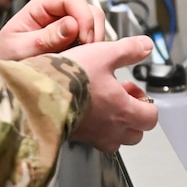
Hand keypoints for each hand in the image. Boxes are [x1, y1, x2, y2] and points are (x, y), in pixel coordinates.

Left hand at [0, 0, 106, 60]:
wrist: (2, 71)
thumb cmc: (5, 56)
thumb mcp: (20, 48)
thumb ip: (45, 38)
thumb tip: (72, 25)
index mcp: (40, 7)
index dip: (83, 16)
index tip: (84, 38)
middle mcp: (57, 13)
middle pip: (88, 8)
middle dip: (92, 29)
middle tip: (87, 52)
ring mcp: (67, 26)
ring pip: (94, 23)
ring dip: (94, 40)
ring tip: (83, 57)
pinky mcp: (74, 40)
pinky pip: (92, 38)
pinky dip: (92, 49)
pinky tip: (81, 60)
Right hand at [46, 36, 158, 151]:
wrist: (35, 95)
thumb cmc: (68, 78)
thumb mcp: (103, 54)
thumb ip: (128, 51)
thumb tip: (145, 46)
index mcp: (124, 111)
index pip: (151, 118)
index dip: (147, 104)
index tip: (135, 92)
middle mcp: (111, 130)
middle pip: (136, 133)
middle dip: (133, 116)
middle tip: (121, 97)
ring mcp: (92, 137)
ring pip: (115, 140)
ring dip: (115, 124)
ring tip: (103, 103)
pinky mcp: (75, 138)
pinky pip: (93, 139)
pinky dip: (95, 128)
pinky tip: (84, 108)